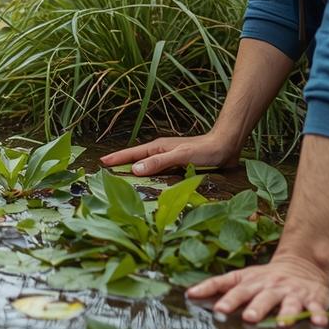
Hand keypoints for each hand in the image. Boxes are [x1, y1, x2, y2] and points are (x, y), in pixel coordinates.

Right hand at [98, 132, 239, 175]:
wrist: (226, 146)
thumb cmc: (205, 150)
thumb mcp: (180, 157)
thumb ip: (158, 163)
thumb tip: (134, 170)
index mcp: (158, 148)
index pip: (132, 154)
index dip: (117, 158)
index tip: (102, 162)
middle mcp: (161, 151)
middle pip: (136, 158)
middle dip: (121, 163)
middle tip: (106, 171)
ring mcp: (169, 157)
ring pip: (146, 164)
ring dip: (134, 169)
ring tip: (121, 178)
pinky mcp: (177, 164)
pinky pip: (157, 170)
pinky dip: (148, 175)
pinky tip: (149, 182)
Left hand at [186, 253, 328, 324]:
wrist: (303, 263)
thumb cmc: (265, 277)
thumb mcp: (242, 278)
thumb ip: (217, 285)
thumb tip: (190, 294)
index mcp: (253, 282)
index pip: (237, 289)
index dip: (227, 298)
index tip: (217, 309)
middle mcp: (272, 287)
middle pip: (263, 297)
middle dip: (256, 307)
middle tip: (248, 318)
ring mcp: (293, 293)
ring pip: (290, 303)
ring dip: (286, 313)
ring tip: (282, 323)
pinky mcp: (313, 299)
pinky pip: (317, 307)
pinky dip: (318, 314)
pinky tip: (319, 322)